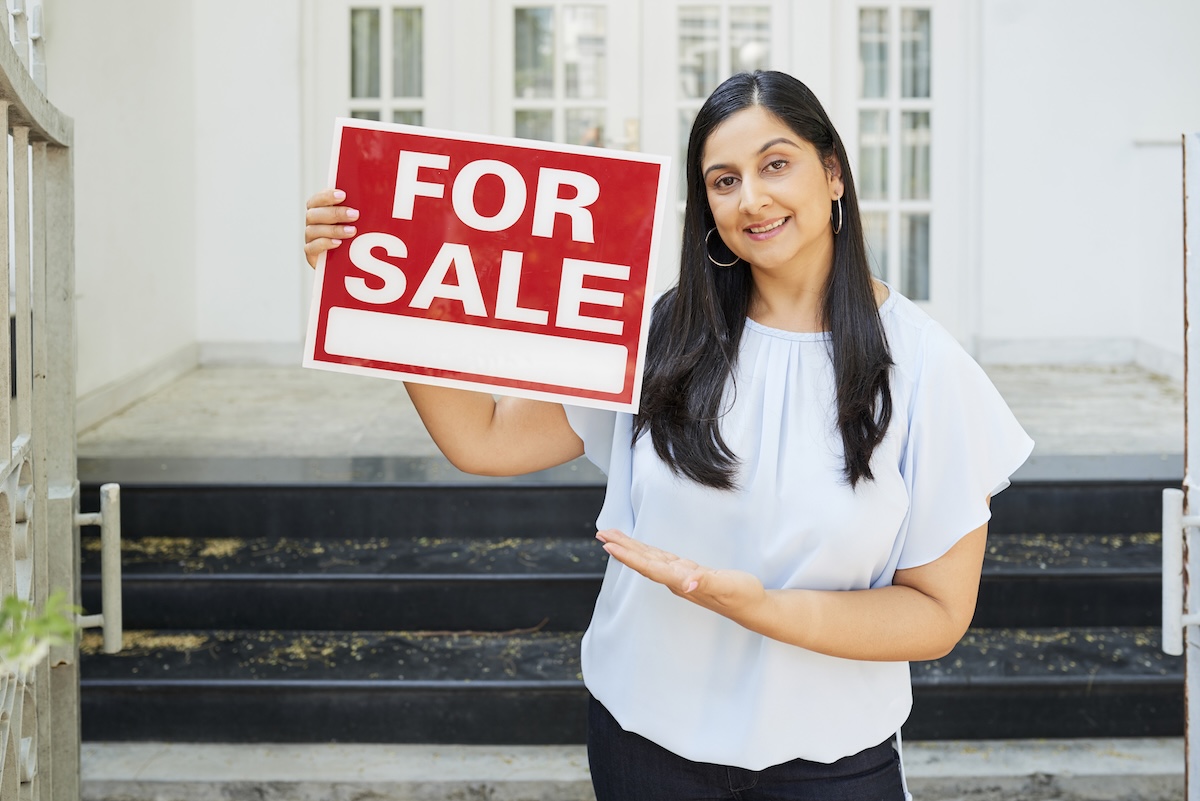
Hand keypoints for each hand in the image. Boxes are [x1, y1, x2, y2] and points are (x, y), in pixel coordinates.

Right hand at [304, 188, 359, 268]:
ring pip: (313, 231)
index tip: (343, 195)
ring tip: (352, 231)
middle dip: (335, 213)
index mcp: (319, 211)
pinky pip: (312, 248)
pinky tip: (338, 243)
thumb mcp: (359, 221)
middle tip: (355, 215)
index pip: (316, 200)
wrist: (351, 262)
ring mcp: (310, 239)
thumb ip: (360, 210)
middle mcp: (312, 224)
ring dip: (333, 230)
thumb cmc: (357, 236)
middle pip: (313, 214)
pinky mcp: (311, 255)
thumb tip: (375, 201)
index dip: (327, 196)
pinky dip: (324, 244)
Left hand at [596, 529, 767, 618]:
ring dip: (630, 548)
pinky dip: (645, 551)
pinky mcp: (688, 572)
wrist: (752, 608)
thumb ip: (707, 582)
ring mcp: (680, 577)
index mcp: (681, 581)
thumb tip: (687, 582)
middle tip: (601, 534)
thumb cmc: (742, 596)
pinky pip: (660, 559)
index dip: (628, 556)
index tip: (609, 545)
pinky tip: (639, 549)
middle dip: (622, 548)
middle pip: (642, 561)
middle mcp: (676, 580)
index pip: (649, 566)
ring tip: (612, 537)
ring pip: (649, 559)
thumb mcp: (728, 585)